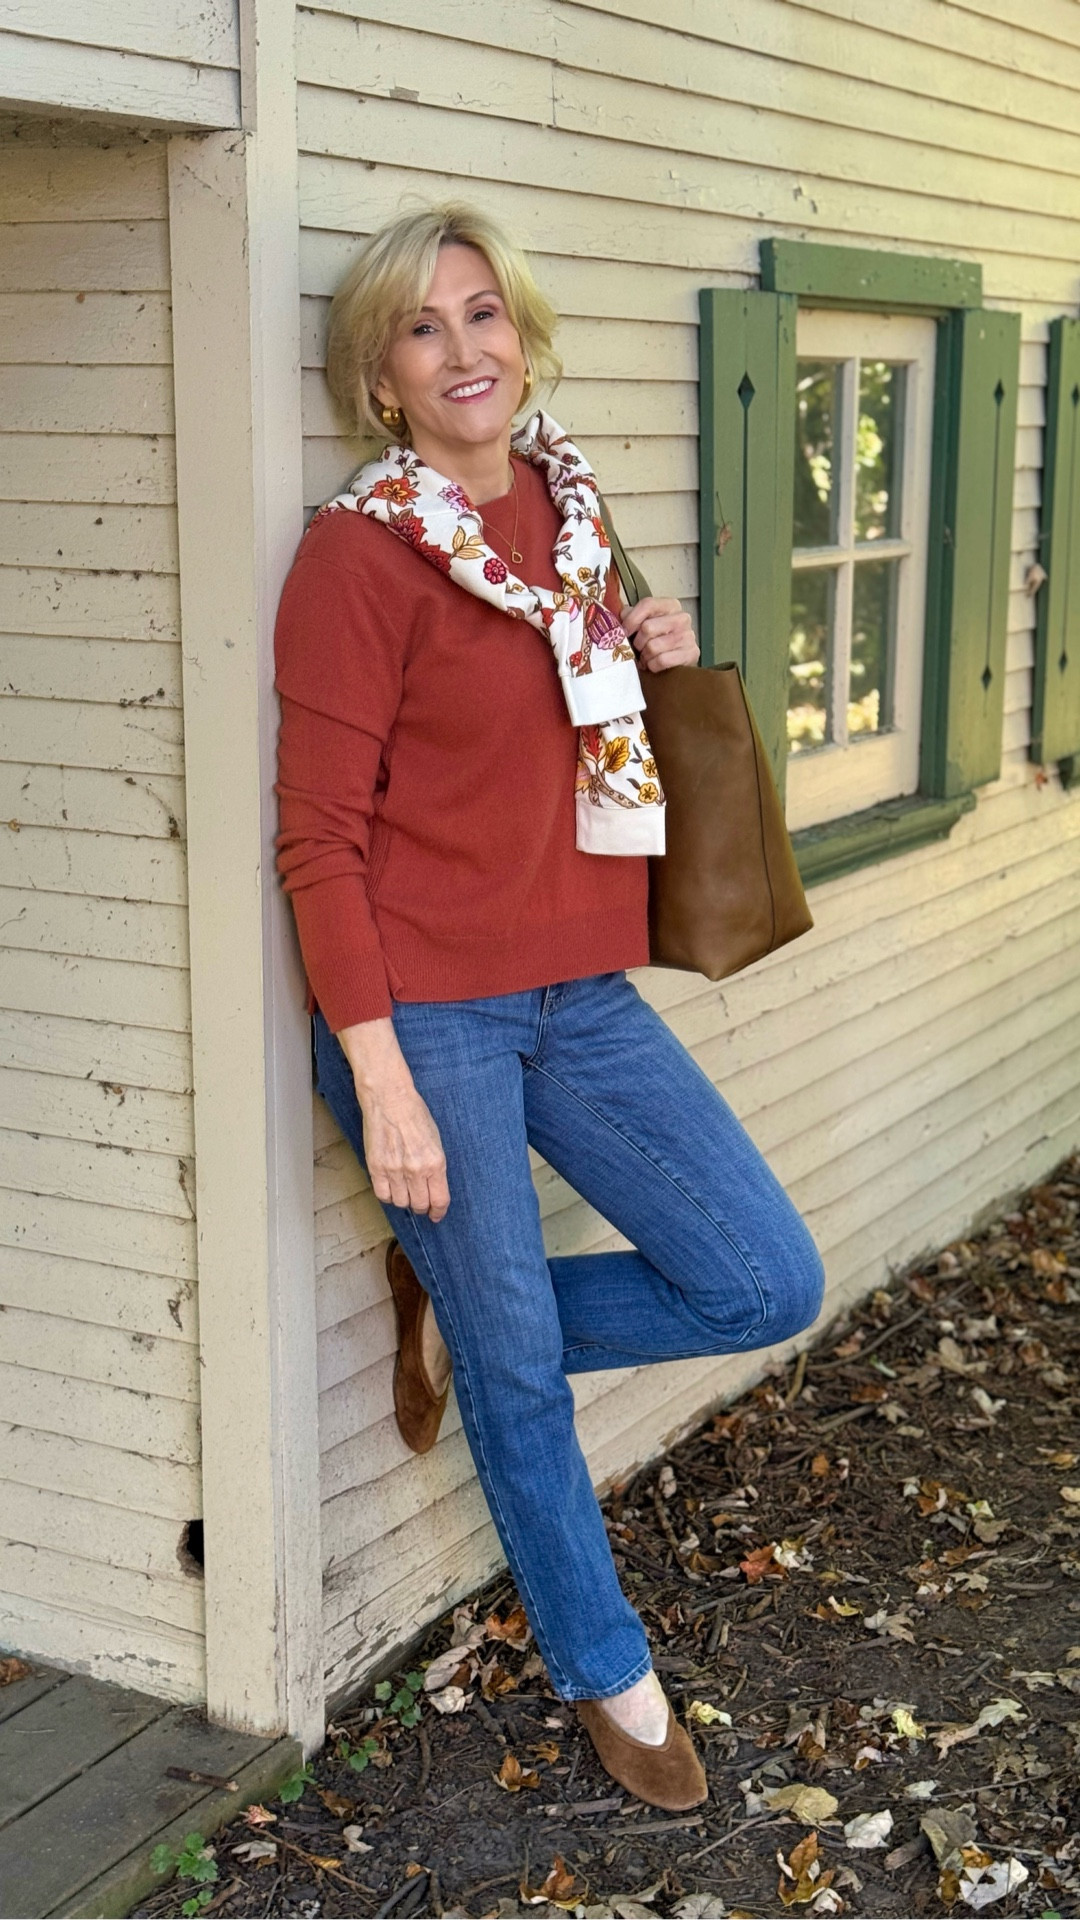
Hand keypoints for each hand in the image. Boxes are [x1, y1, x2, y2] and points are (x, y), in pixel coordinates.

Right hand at [335, 1016, 449, 1220]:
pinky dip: (388, 1196)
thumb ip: (435, 1166)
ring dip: (405, 1201)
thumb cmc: (416, 1115)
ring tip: (405, 1190)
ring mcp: (394, 1170)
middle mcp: (416, 1169)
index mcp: (435, 1162)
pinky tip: (392, 1187)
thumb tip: (433, 1188)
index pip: (439, 1200)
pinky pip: (383, 1195)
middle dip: (422, 1206)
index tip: (436, 1214)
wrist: (390, 1100)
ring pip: (401, 1202)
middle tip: (421, 1202)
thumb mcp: (436, 1141)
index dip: (438, 1212)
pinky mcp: (376, 1167)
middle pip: (420, 1204)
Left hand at [622, 596, 699, 672]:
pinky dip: (653, 665)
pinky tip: (653, 664)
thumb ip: (631, 616)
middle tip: (638, 649)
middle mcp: (682, 618)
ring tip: (645, 657)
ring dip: (645, 656)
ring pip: (653, 646)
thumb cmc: (657, 639)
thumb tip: (620, 616)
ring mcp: (688, 636)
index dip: (631, 620)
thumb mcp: (644, 622)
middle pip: (648, 628)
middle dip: (637, 642)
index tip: (624, 632)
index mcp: (670, 605)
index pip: (647, 605)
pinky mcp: (691, 653)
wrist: (676, 660)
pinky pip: (662, 660)